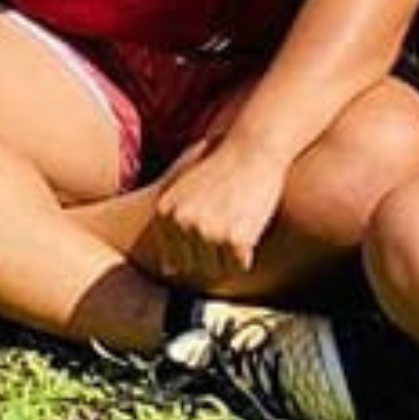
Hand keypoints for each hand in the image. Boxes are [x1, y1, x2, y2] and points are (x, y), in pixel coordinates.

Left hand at [137, 131, 291, 289]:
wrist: (253, 147)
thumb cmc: (222, 168)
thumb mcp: (184, 191)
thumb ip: (173, 227)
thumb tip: (168, 272)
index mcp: (165, 213)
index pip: (177, 260)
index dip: (199, 245)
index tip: (210, 218)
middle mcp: (181, 224)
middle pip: (198, 267)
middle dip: (215, 251)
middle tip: (227, 216)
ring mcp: (207, 231)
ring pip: (220, 269)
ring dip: (231, 253)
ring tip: (236, 217)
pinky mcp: (234, 239)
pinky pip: (241, 264)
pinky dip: (248, 251)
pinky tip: (248, 222)